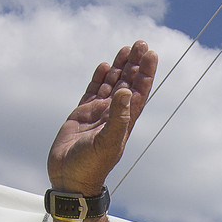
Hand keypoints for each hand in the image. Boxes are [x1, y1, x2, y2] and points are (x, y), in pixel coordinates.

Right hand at [47, 41, 157, 195]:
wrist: (69, 179)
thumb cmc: (90, 166)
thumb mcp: (106, 142)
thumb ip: (117, 118)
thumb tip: (126, 91)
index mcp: (123, 122)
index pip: (138, 92)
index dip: (146, 73)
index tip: (152, 54)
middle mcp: (113, 115)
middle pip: (127, 83)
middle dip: (135, 64)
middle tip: (141, 43)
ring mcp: (97, 114)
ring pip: (111, 84)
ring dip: (120, 67)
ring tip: (127, 48)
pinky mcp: (81, 115)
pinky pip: (93, 91)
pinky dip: (99, 78)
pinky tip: (105, 66)